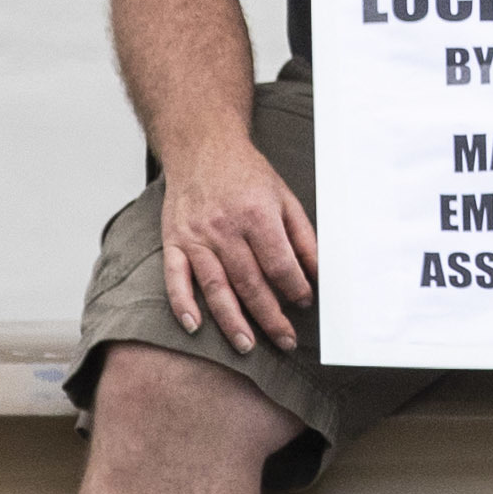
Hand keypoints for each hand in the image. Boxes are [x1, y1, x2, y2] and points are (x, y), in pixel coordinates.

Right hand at [159, 137, 319, 351]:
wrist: (202, 147)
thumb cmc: (248, 175)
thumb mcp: (285, 198)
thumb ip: (302, 237)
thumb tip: (318, 274)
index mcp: (257, 215)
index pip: (279, 264)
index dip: (295, 289)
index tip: (305, 304)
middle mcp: (225, 228)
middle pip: (250, 283)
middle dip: (270, 317)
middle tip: (285, 341)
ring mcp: (196, 236)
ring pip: (215, 286)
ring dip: (232, 320)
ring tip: (247, 346)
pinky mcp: (174, 240)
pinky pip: (175, 277)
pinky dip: (182, 303)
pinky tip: (195, 326)